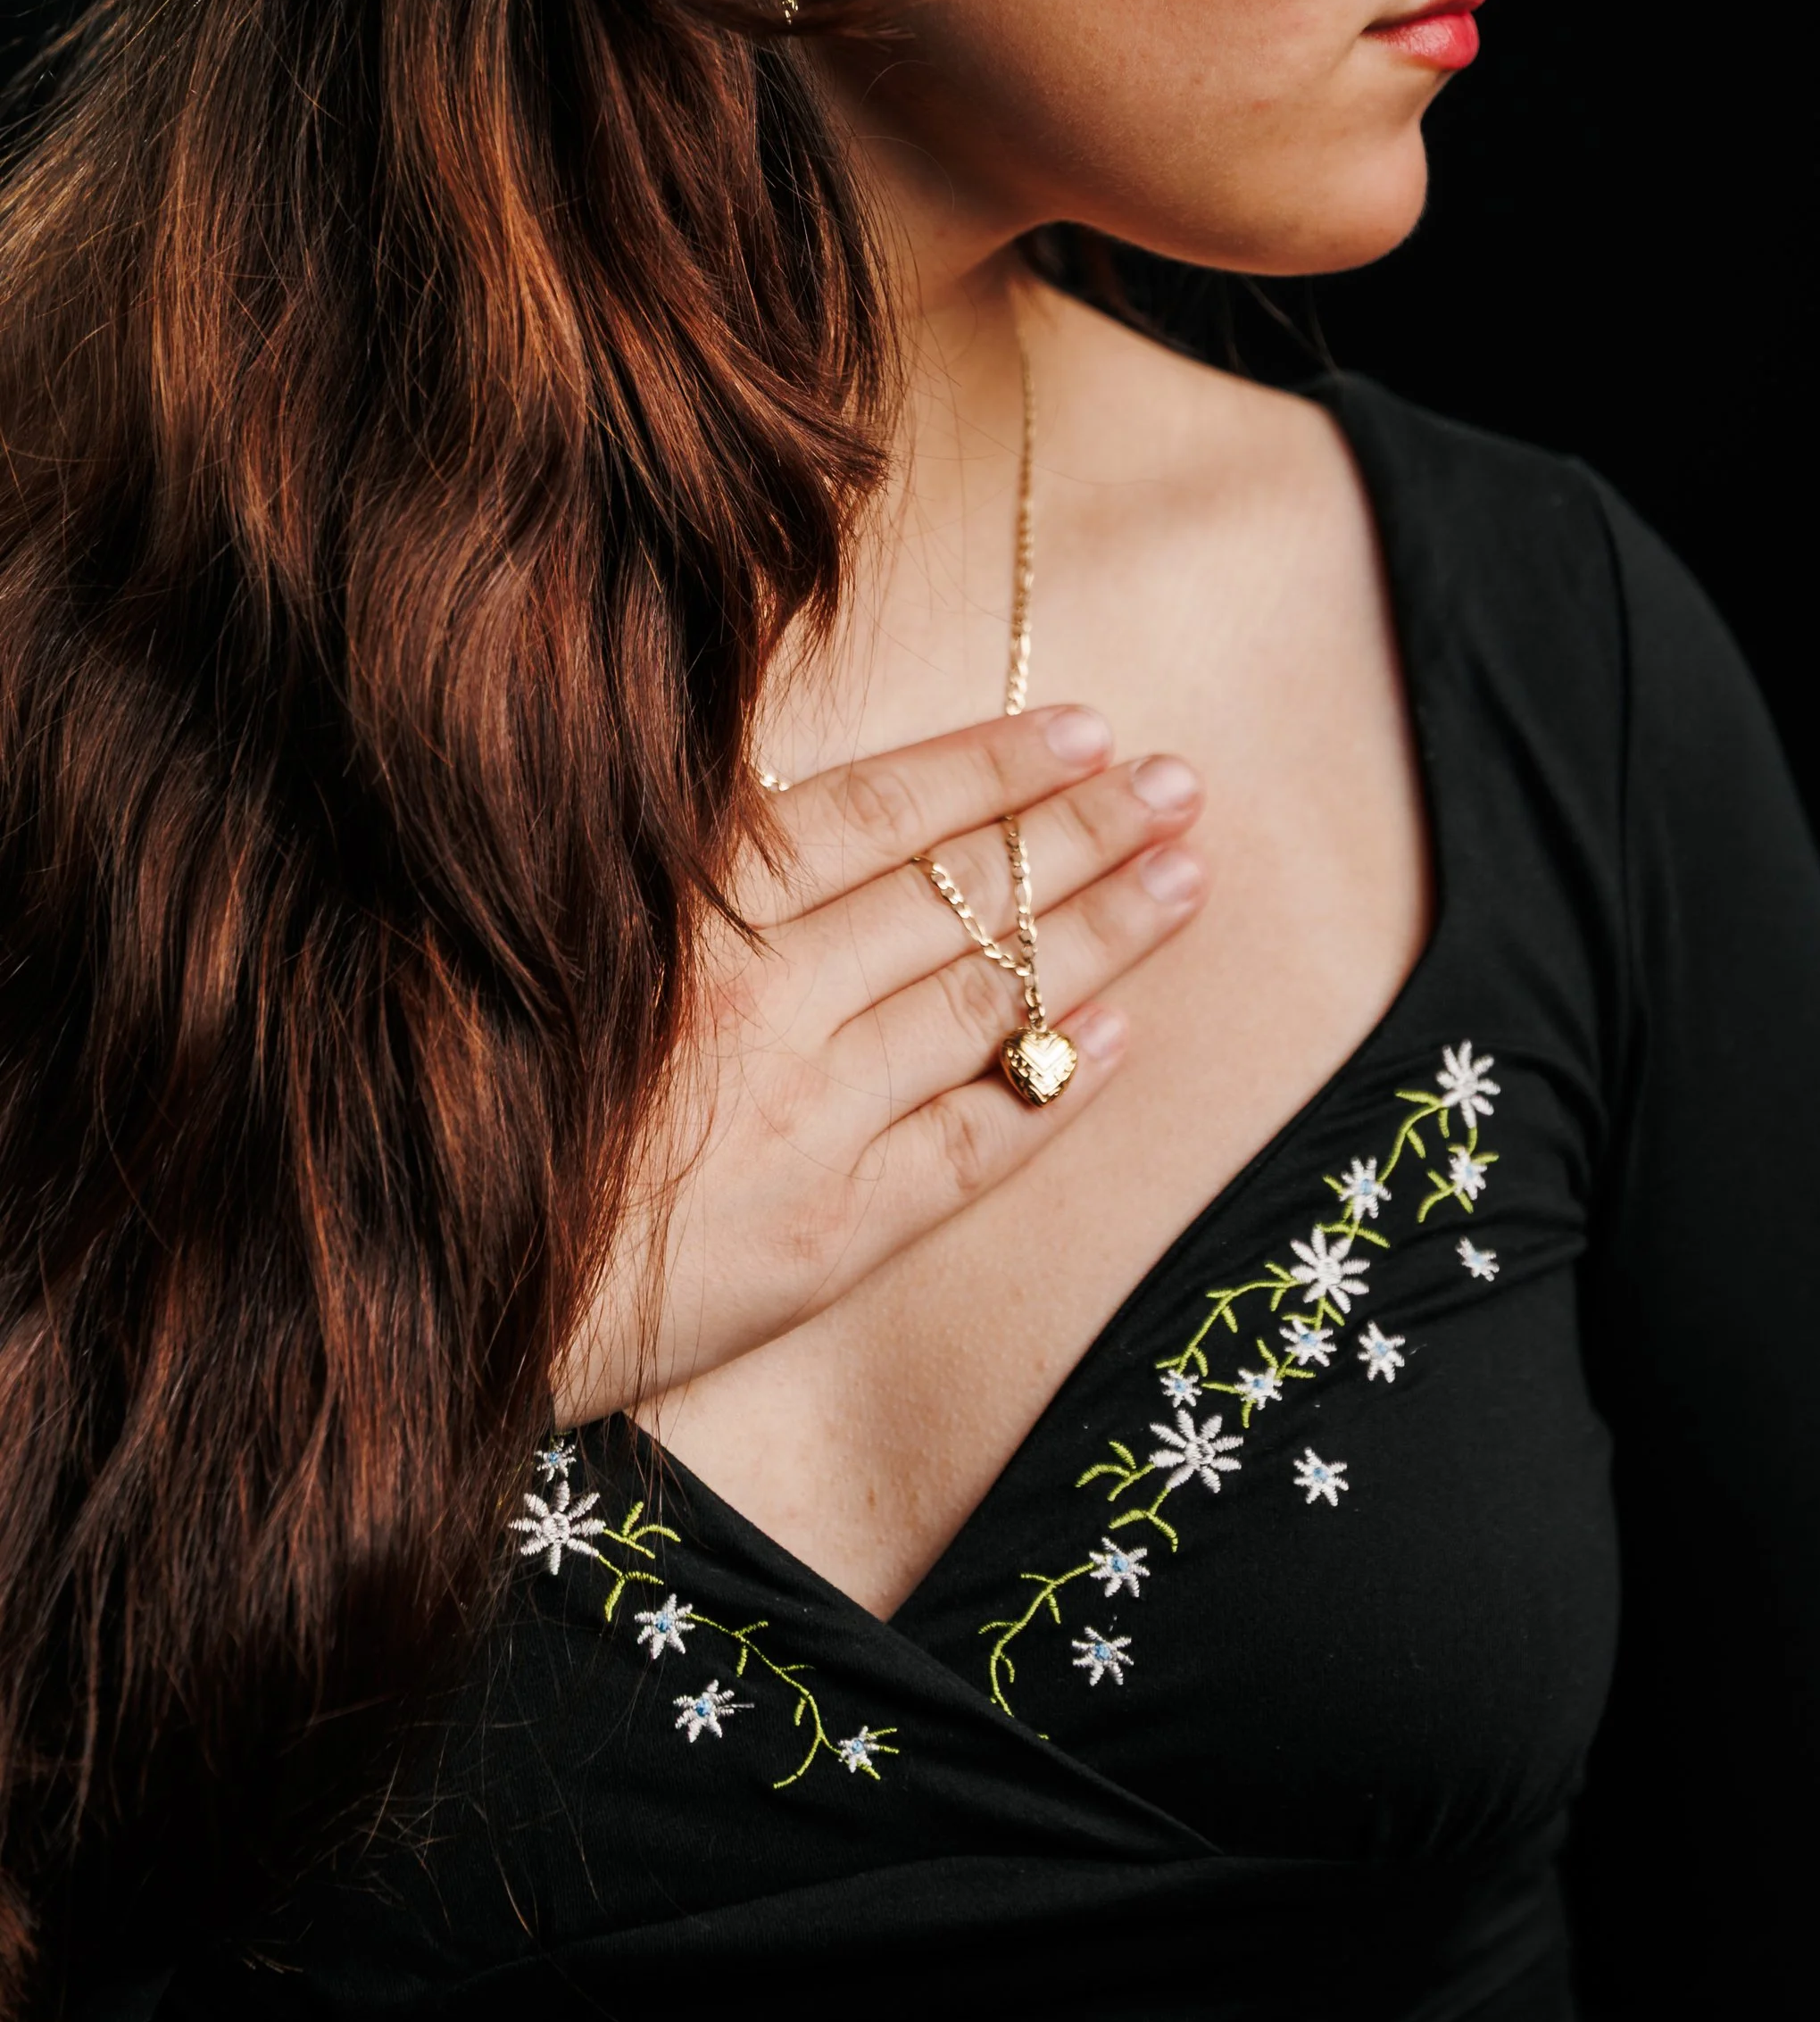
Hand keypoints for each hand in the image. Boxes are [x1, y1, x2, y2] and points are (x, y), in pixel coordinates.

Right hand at [554, 705, 1204, 1421]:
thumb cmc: (483, 1089)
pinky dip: (1057, 1088)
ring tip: (1188, 879)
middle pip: (959, 902)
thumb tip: (792, 763)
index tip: (1090, 730)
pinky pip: (975, 1149)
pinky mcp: (827, 1236)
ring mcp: (807, 1123)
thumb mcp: (560, 931)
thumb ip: (682, 857)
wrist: (429, 1291)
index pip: (882, 816)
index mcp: (690, 917)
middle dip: (1085, 836)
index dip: (993, 769)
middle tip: (1186, 787)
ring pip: (988, 1008)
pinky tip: (1124, 1036)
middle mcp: (761, 1007)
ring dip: (1101, 937)